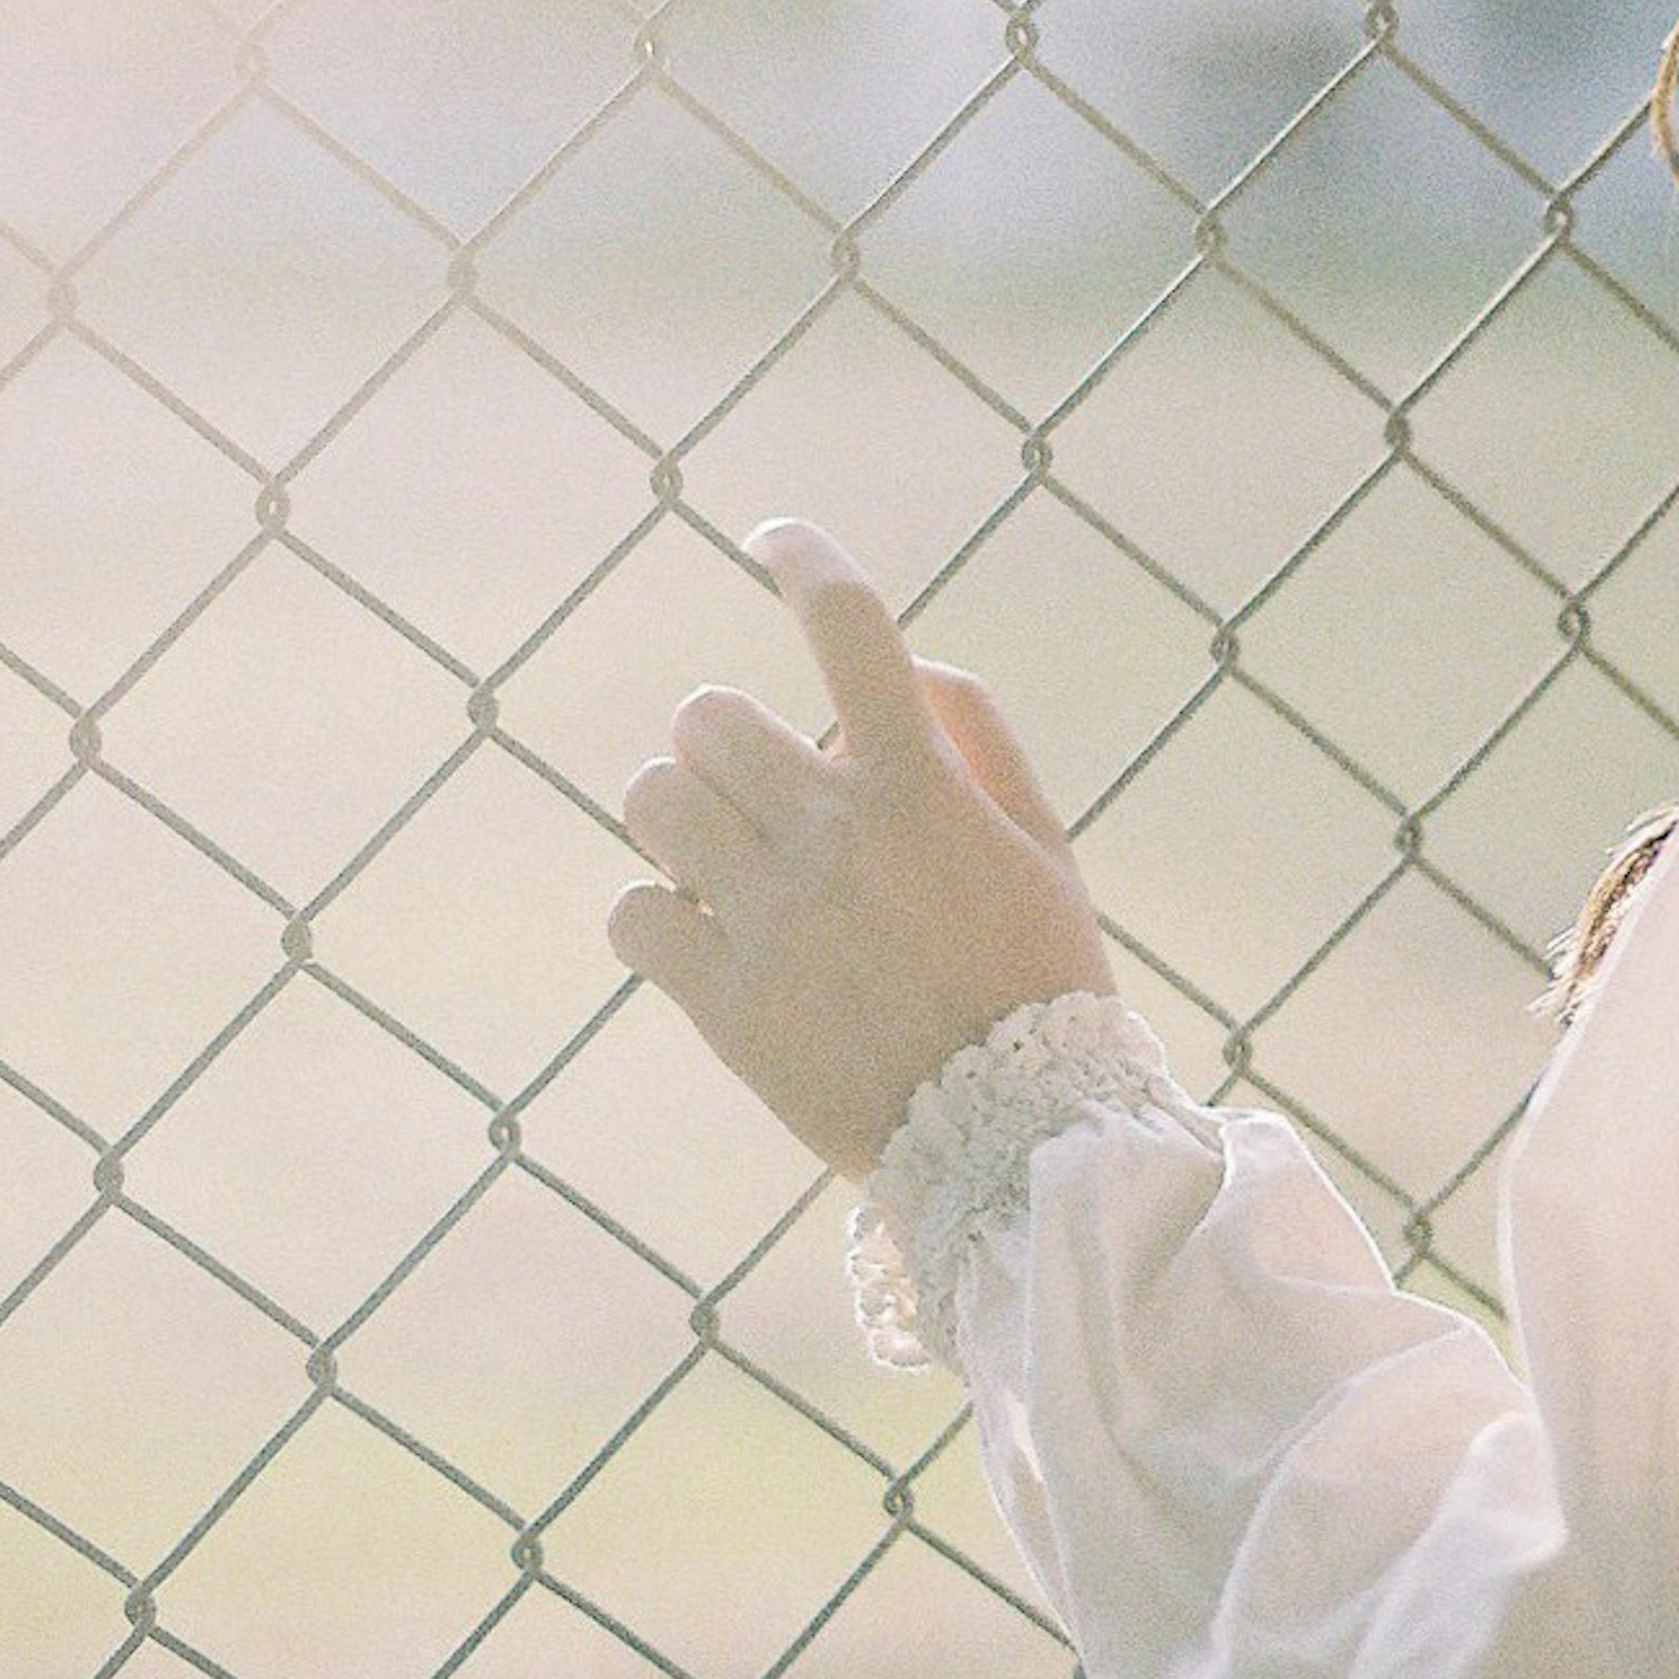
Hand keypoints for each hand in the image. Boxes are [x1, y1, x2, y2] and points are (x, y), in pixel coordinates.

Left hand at [607, 521, 1112, 1178]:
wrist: (1012, 1139)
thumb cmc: (1037, 984)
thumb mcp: (1045, 851)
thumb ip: (982, 742)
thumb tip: (908, 670)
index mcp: (917, 788)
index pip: (850, 626)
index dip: (802, 558)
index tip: (770, 539)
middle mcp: (834, 836)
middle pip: (708, 716)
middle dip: (724, 744)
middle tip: (761, 797)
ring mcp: (770, 917)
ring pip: (653, 801)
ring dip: (679, 818)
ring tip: (722, 866)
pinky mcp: (722, 1000)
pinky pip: (633, 913)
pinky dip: (657, 918)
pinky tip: (701, 943)